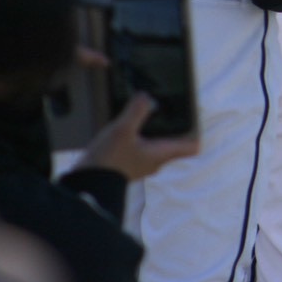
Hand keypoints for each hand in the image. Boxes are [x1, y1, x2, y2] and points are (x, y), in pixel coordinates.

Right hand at [76, 93, 200, 181]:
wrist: (86, 184)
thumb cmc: (109, 160)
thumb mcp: (123, 130)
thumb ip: (137, 111)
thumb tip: (146, 96)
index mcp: (162, 154)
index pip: (192, 147)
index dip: (195, 131)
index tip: (191, 116)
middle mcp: (155, 161)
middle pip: (173, 143)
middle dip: (171, 126)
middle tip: (164, 108)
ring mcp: (141, 164)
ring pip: (154, 145)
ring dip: (151, 131)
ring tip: (142, 114)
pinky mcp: (126, 165)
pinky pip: (138, 148)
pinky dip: (136, 138)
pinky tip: (124, 128)